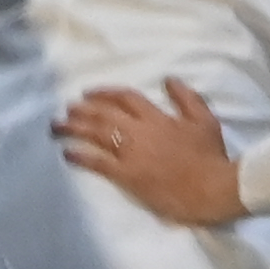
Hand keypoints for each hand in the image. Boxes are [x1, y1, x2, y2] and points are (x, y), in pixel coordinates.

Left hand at [53, 77, 245, 226]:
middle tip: (65, 109)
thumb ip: (187, 98)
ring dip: (73, 128)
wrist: (212, 189)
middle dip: (81, 110)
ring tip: (57, 126)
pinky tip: (67, 153)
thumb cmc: (211, 157)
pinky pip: (97, 163)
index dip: (104, 93)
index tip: (88, 93)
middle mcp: (140, 131)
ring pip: (96, 135)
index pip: (125, 97)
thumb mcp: (205, 120)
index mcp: (157, 117)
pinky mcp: (127, 176)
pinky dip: (80, 156)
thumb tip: (169, 80)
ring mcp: (131, 154)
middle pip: (103, 114)